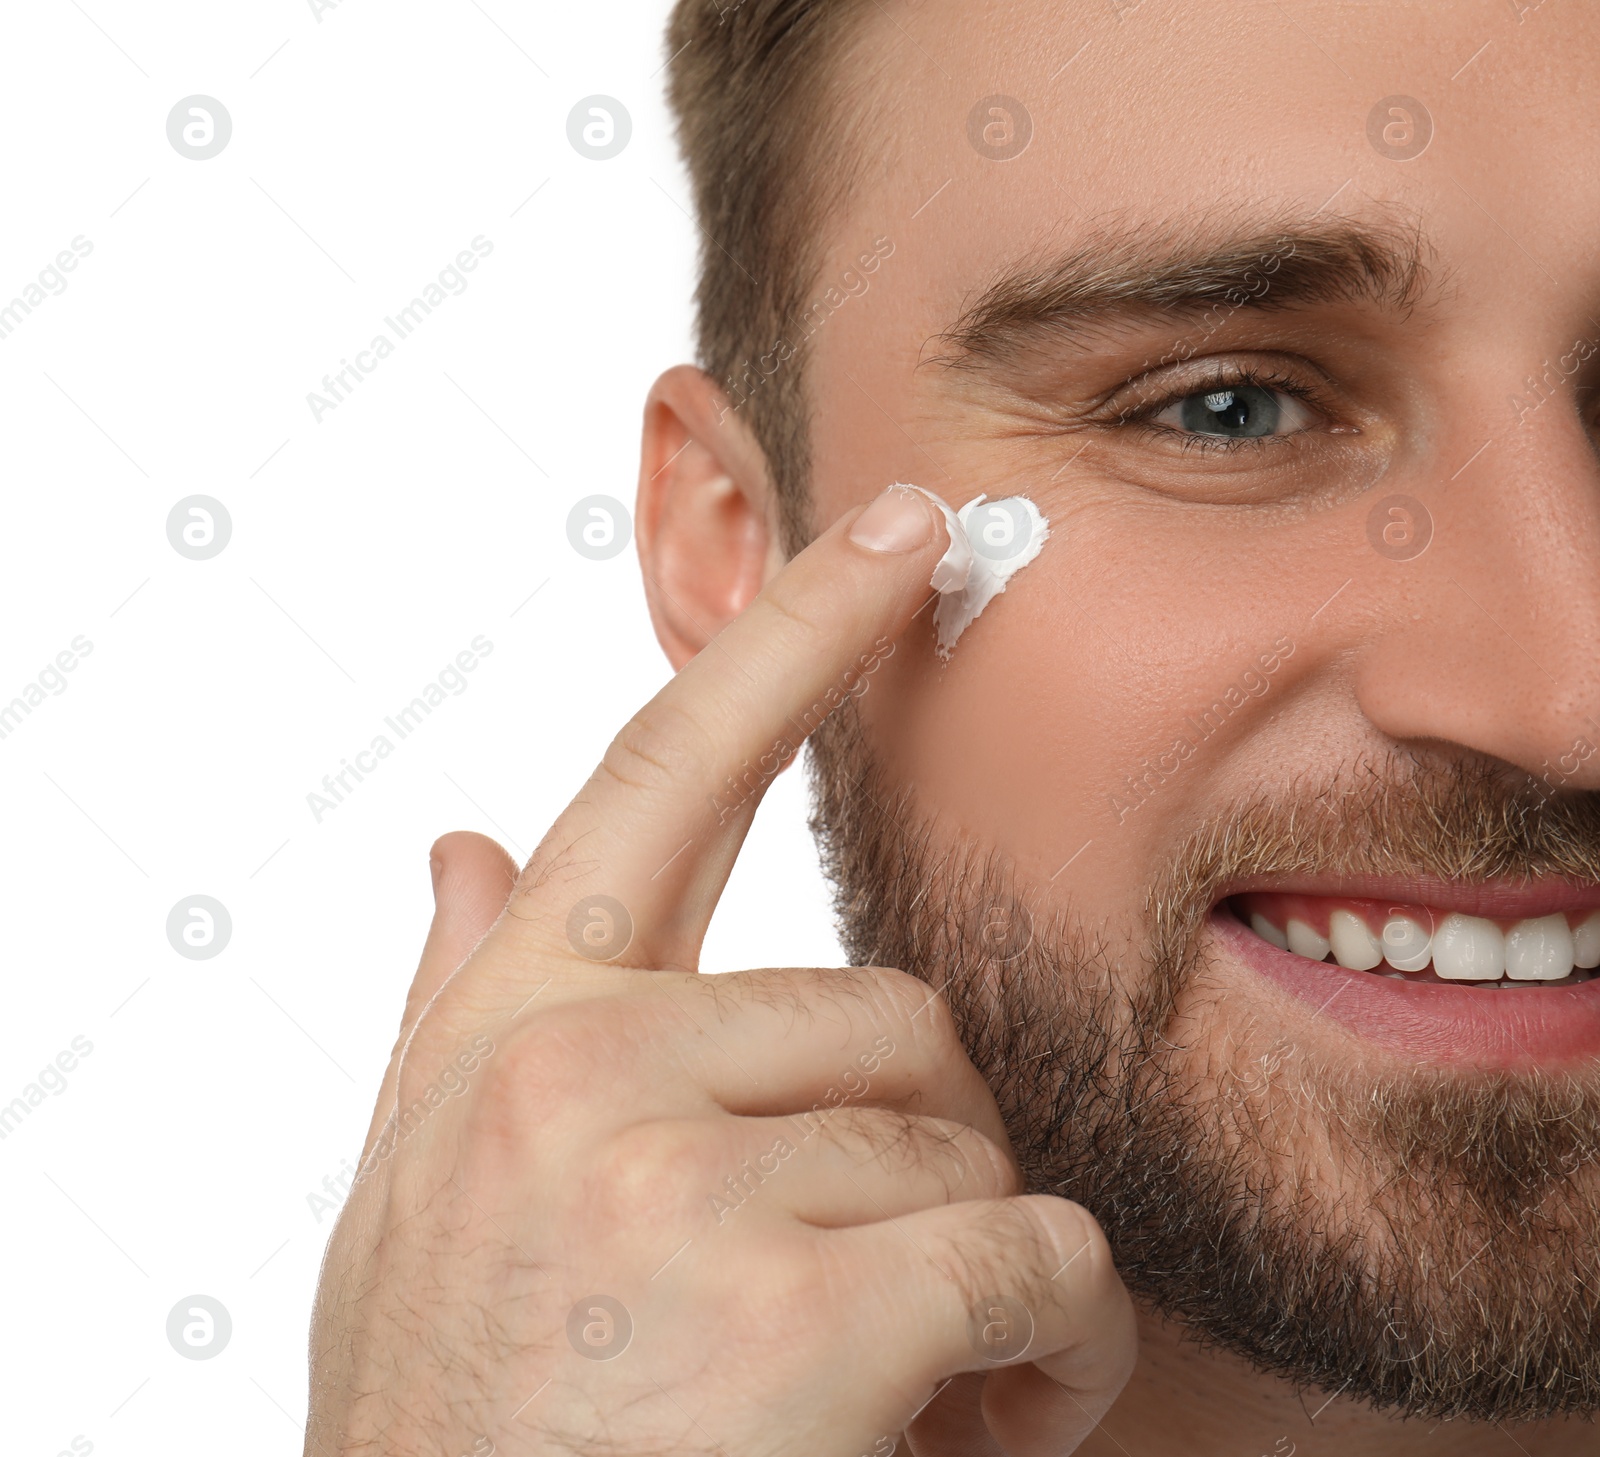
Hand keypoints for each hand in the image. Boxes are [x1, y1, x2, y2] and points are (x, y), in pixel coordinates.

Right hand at [304, 485, 1136, 1456]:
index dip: (792, 636)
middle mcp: (581, 1070)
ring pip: (963, 1131)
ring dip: (973, 1259)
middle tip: (871, 1285)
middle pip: (888, 1013)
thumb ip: (447, 1014)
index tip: (896, 530)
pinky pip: (1028, 1248)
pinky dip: (1050, 1345)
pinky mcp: (790, 1308)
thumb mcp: (415, 1206)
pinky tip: (971, 1425)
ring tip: (894, 1379)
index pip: (663, 768)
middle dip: (914, 1152)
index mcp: (506, 1030)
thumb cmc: (455, 1423)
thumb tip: (458, 844)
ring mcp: (674, 1178)